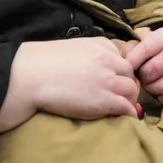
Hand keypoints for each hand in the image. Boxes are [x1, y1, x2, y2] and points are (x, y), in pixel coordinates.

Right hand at [0, 38, 140, 134]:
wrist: (31, 76)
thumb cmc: (45, 62)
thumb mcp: (75, 47)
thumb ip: (93, 52)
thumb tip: (103, 65)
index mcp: (101, 45)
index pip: (124, 58)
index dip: (122, 72)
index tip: (118, 81)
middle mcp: (108, 61)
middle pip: (130, 74)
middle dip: (129, 84)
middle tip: (123, 96)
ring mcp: (107, 81)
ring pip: (132, 90)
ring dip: (130, 99)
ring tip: (124, 107)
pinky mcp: (103, 100)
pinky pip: (126, 106)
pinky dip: (129, 112)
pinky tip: (126, 117)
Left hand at [125, 27, 162, 115]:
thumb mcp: (153, 38)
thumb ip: (137, 45)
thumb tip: (123, 59)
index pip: (146, 48)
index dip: (133, 61)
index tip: (128, 68)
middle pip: (156, 69)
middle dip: (144, 78)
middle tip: (142, 79)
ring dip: (155, 90)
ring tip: (151, 86)